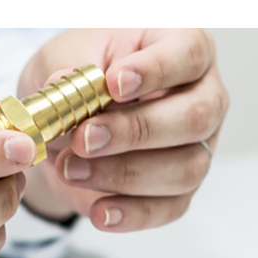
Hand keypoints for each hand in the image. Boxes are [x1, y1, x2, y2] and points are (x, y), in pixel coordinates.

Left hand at [18, 29, 228, 231]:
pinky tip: (98, 211)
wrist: (58, 116)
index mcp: (176, 45)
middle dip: (135, 131)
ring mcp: (195, 144)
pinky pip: (170, 207)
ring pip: (185, 167)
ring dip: (124, 173)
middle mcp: (200, 94)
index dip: (155, 70)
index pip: (187, 53)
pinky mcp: (177, 186)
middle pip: (195, 117)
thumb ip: (65, 70)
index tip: (113, 84)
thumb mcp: (60, 56)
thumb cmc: (72, 69)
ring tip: (70, 168)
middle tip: (83, 138)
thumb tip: (63, 83)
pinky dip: (132, 213)